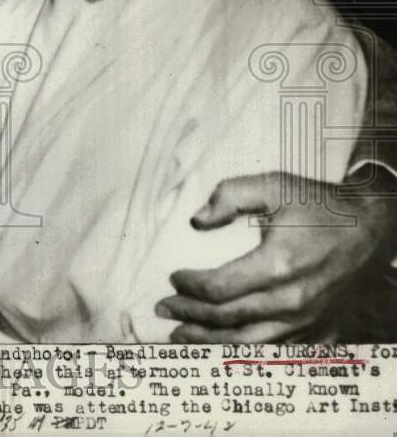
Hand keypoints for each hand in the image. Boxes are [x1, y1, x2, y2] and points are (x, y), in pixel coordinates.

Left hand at [157, 171, 396, 341]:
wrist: (374, 227)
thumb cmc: (321, 205)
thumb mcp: (274, 185)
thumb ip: (230, 196)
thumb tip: (196, 220)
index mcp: (278, 266)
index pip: (218, 289)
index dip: (189, 287)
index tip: (173, 278)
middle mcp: (292, 301)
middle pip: (227, 319)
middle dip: (189, 316)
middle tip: (164, 309)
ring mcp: (308, 320)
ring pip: (249, 343)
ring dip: (210, 341)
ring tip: (181, 336)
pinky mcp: (321, 329)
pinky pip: (278, 352)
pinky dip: (246, 353)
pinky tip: (225, 349)